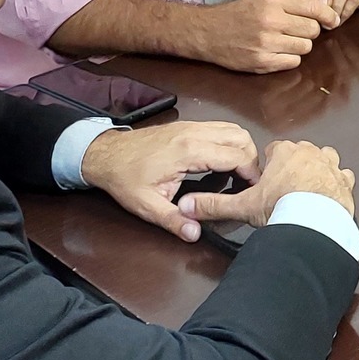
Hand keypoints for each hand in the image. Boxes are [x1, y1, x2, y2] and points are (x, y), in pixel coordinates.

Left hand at [80, 121, 259, 241]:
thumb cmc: (124, 178)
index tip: (253, 189)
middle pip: (241, 138)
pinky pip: (220, 127)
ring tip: (238, 171)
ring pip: (233, 129)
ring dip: (242, 148)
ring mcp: (191, 126)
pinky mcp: (188, 125)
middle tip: (247, 182)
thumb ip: (173, 220)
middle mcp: (194, 133)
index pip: (237, 156)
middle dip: (252, 160)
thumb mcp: (147, 205)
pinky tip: (223, 160)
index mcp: (189, 151)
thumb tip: (195, 234)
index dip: (251, 174)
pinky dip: (230, 141)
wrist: (105, 154)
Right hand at [178, 138, 355, 225]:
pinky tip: (330, 195)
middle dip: (294, 165)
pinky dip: (338, 184)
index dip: (270, 162)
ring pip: (325, 159)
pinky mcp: (345, 182)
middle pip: (300, 152)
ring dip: (319, 169)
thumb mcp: (243, 206)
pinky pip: (343, 177)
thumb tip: (189, 205)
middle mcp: (310, 153)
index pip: (275, 148)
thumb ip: (214, 204)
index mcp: (285, 153)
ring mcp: (330, 166)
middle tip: (286, 185)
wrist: (314, 223)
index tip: (268, 177)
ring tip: (308, 187)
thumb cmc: (282, 208)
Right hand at [194, 0, 330, 72]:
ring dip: (299, 46)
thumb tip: (320, 7)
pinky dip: (290, 59)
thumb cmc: (237, 14)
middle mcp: (270, 21)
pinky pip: (293, 63)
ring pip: (305, 47)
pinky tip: (278, 52)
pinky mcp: (262, 62)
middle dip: (310, 31)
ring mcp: (266, 43)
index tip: (332, 20)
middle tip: (299, 31)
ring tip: (285, 41)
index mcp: (272, 1)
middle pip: (312, 29)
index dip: (327, 15)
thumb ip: (290, 2)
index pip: (313, 7)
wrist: (207, 32)